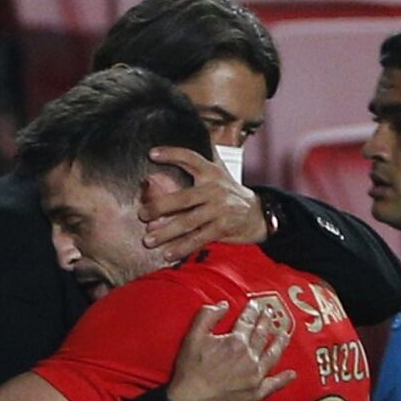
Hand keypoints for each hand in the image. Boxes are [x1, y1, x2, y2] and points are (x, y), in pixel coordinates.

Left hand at [141, 146, 268, 260]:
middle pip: (182, 198)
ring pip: (188, 222)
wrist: (258, 214)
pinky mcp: (223, 227)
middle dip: (159, 207)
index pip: (190, 158)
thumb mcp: (219, 174)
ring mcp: (220, 209)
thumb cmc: (231, 194)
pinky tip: (168, 254)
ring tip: (148, 240)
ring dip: (166, 232)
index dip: (172, 154)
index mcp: (211, 172)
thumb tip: (183, 147)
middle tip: (142, 214)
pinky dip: (182, 247)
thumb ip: (201, 163)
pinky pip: (198, 238)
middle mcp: (215, 189)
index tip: (152, 154)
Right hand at [167, 301, 294, 400]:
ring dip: (280, 344)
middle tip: (271, 314)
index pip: (248, 321)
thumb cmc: (190, 371)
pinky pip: (274, 384)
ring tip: (285, 335)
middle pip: (262, 335)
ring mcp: (255, 376)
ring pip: (273, 355)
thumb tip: (223, 305)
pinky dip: (284, 379)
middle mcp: (250, 357)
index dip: (252, 311)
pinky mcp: (256, 393)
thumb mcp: (193, 337)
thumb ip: (208, 316)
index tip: (256, 304)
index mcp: (236, 342)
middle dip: (267, 322)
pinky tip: (291, 374)